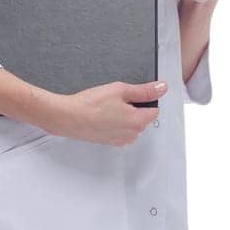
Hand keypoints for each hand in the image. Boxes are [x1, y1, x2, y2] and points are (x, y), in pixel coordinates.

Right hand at [47, 79, 165, 144]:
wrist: (68, 117)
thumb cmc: (90, 104)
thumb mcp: (120, 90)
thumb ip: (144, 90)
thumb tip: (162, 88)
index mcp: (137, 121)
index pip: (154, 110)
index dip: (145, 99)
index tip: (133, 94)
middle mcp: (131, 134)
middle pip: (142, 118)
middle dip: (134, 107)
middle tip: (116, 99)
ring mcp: (120, 140)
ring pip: (131, 125)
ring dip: (124, 116)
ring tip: (107, 108)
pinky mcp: (109, 142)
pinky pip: (120, 131)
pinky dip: (114, 123)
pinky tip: (102, 115)